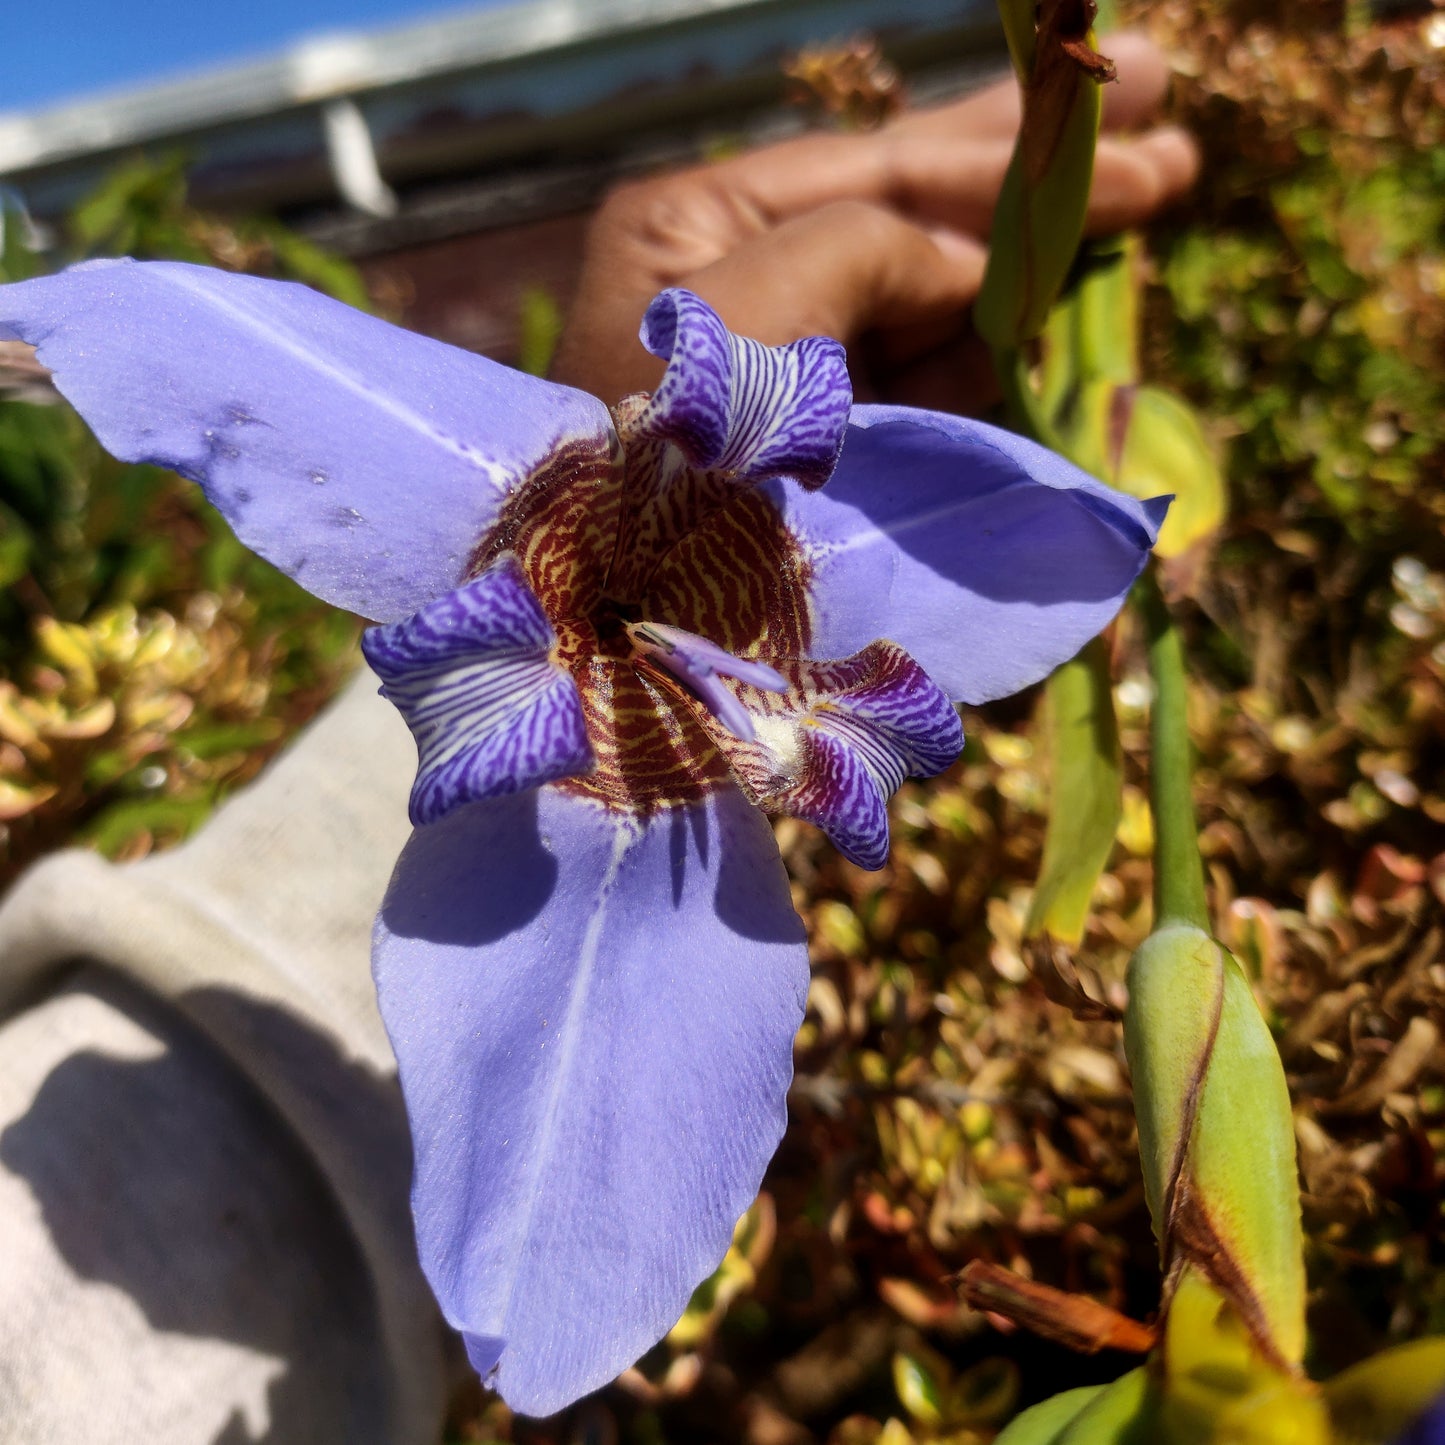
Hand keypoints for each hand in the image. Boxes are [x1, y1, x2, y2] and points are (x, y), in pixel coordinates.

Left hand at [551, 33, 1196, 413]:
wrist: (632, 612)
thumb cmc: (670, 449)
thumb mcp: (759, 311)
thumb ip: (871, 242)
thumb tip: (970, 264)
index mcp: (703, 224)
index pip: (877, 166)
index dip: (1002, 142)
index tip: (1127, 111)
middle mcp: (750, 282)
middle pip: (916, 206)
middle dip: (1034, 165)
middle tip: (1158, 91)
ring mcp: (797, 370)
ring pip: (936, 290)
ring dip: (1037, 245)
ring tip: (1155, 179)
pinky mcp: (833, 447)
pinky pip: (933, 375)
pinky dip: (1003, 341)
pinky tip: (1073, 298)